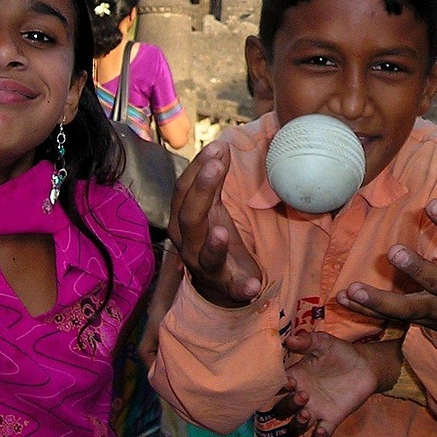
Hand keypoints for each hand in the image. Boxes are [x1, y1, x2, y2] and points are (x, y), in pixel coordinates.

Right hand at [168, 140, 261, 307]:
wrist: (218, 287)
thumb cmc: (213, 239)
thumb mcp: (213, 209)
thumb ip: (215, 182)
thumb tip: (221, 146)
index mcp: (184, 221)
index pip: (183, 192)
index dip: (197, 169)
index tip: (216, 147)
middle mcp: (189, 244)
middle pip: (189, 217)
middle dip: (201, 191)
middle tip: (216, 166)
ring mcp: (206, 267)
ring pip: (205, 255)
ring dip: (213, 244)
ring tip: (222, 231)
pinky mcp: (227, 288)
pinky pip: (233, 290)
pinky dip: (242, 289)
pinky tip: (253, 287)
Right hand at [271, 332, 385, 436]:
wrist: (365, 365)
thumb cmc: (340, 353)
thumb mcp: (324, 343)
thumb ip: (307, 341)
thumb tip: (288, 340)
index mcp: (296, 377)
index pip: (276, 387)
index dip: (276, 387)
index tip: (287, 381)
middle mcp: (302, 396)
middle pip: (282, 409)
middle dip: (288, 406)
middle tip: (303, 395)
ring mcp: (316, 410)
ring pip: (296, 426)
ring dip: (297, 424)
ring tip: (306, 414)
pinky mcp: (332, 419)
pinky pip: (321, 435)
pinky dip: (319, 436)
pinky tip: (321, 430)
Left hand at [336, 172, 436, 337]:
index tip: (432, 203)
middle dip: (416, 269)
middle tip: (392, 251)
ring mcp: (433, 310)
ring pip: (407, 309)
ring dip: (380, 301)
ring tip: (354, 288)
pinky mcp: (414, 321)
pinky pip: (387, 318)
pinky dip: (364, 310)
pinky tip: (343, 297)